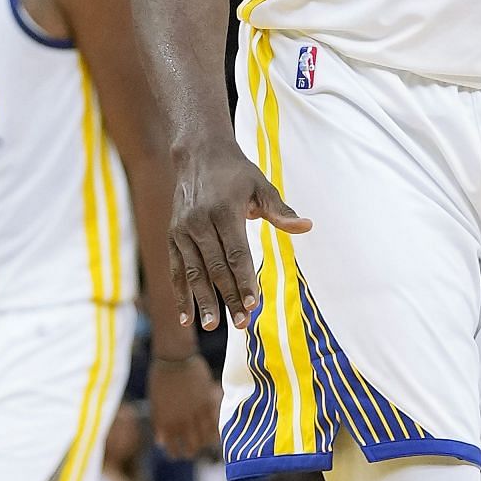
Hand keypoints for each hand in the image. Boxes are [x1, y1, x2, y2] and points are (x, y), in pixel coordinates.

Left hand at [150, 352, 220, 458]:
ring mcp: (196, 413)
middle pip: (191, 446)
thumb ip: (160, 424)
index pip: (173, 448)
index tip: (178, 454)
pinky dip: (215, 431)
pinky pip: (214, 423)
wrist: (175, 358)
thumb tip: (161, 442)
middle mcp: (182, 421)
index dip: (176, 454)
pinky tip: (215, 434)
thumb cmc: (161, 378)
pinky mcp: (208, 403)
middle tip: (192, 451)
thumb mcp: (155, 403)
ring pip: (205, 438)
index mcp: (166, 423)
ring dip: (204, 443)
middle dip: (191, 452)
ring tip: (204, 444)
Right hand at [170, 138, 310, 331]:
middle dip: (229, 297)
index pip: (237, 253)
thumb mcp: (261, 186)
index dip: (245, 280)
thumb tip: (307, 226)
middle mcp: (200, 222)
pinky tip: (187, 318)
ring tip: (212, 326)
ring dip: (204, 301)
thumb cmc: (237, 173)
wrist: (198, 154)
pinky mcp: (173, 236)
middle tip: (241, 324)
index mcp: (224, 211)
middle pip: (216, 267)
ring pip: (194, 272)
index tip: (254, 304)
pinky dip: (181, 294)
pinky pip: (176, 270)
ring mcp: (183, 230)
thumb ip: (280, 211)